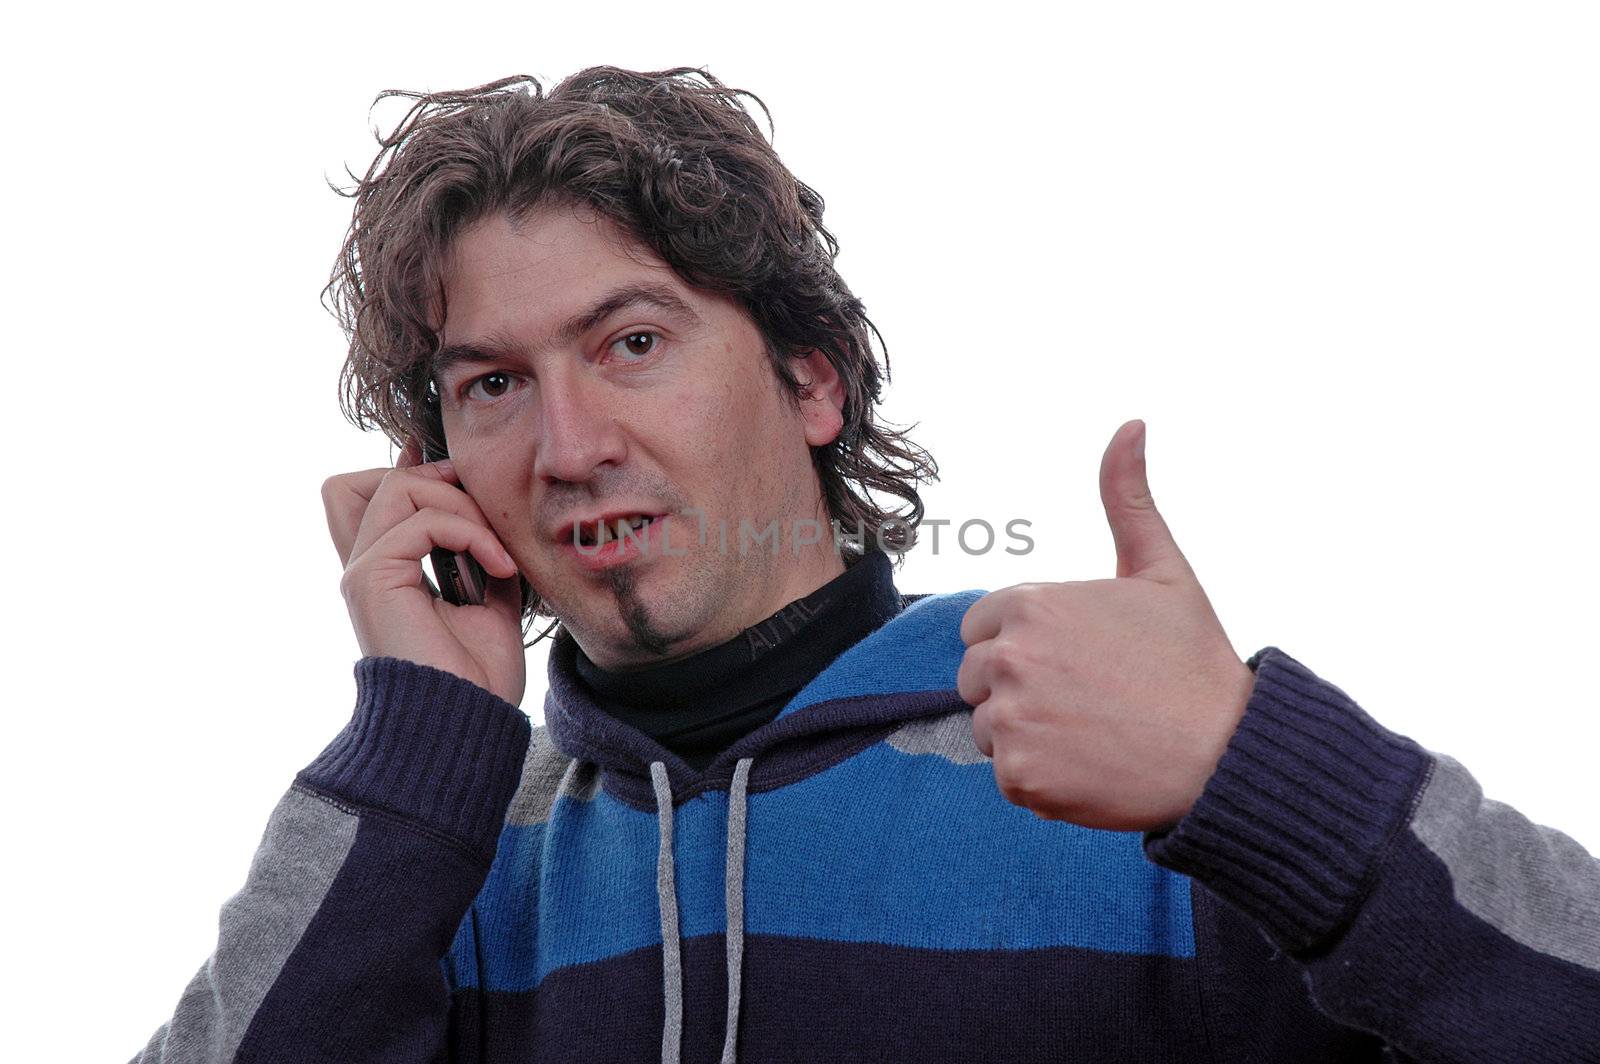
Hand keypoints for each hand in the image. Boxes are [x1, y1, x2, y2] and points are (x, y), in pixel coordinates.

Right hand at [321, 440, 528, 705]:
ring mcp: (362, 571)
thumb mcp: (487, 599)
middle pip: (375, 478)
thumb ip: (479, 552)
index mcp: (385, 573)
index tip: (459, 476)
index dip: (409, 470)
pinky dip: (471, 534)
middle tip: (488, 525)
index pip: (365, 495)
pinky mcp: (371, 578)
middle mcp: (364, 568)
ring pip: (402, 489)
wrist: (465, 723)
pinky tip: (498, 568)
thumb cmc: (476, 677)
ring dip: (464, 509)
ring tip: (498, 552)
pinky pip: (421, 521)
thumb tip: (489, 513)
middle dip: (443, 483)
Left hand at [957, 420, 1255, 832]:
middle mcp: (1009, 658)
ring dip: (1028, 737)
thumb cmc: (1195, 663)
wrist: (1227, 754)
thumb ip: (1128, 498)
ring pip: (988, 728)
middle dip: (1017, 689)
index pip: (981, 628)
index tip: (1074, 661)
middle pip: (976, 678)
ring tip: (1092, 733)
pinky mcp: (1019, 776)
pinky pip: (1005, 776)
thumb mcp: (1161, 569)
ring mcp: (1011, 719)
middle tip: (1087, 700)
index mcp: (1031, 605)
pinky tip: (1090, 766)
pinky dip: (1041, 780)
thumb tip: (1131, 426)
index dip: (1023, 644)